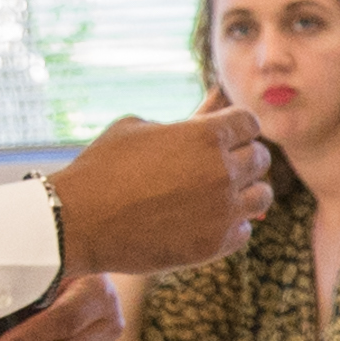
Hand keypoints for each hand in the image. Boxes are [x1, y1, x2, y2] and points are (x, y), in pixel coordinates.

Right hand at [47, 104, 271, 274]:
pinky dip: (231, 224)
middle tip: (218, 165)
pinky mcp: (215, 244)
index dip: (237, 128)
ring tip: (218, 193)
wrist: (78, 221)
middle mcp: (222, 171)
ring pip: (261, 195)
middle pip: (260, 158)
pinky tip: (207, 220)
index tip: (225, 136)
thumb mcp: (140, 128)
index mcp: (205, 135)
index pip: (250, 123)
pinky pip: (244, 229)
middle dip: (242, 157)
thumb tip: (217, 96)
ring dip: (244, 191)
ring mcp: (222, 210)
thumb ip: (187, 117)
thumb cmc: (103, 168)